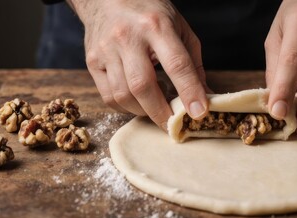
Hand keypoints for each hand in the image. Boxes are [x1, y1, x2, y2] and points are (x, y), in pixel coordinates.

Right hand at [67, 0, 208, 129]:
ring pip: (123, 95)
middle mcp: (128, 37)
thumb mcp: (179, 28)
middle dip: (161, 112)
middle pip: (143, 85)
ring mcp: (106, 50)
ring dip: (144, 111)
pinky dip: (126, 107)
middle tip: (173, 125)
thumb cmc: (149, 13)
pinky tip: (138, 101)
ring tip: (156, 108)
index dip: (190, 91)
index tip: (199, 113)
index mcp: (156, 25)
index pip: (177, 64)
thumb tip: (204, 95)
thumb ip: (193, 62)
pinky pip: (108, 96)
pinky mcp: (92, 61)